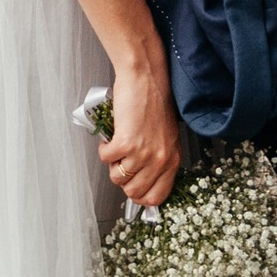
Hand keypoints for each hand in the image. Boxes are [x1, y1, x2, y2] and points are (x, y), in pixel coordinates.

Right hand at [100, 55, 181, 210]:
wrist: (146, 79)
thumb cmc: (155, 102)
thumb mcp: (165, 137)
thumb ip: (159, 159)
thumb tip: (143, 180)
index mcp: (172, 160)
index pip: (157, 197)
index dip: (140, 198)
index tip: (132, 190)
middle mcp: (159, 160)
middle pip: (134, 192)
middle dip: (123, 180)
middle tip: (122, 163)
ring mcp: (142, 153)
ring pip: (117, 178)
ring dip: (112, 164)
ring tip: (116, 147)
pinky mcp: (125, 143)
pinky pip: (106, 159)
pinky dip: (104, 150)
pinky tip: (110, 138)